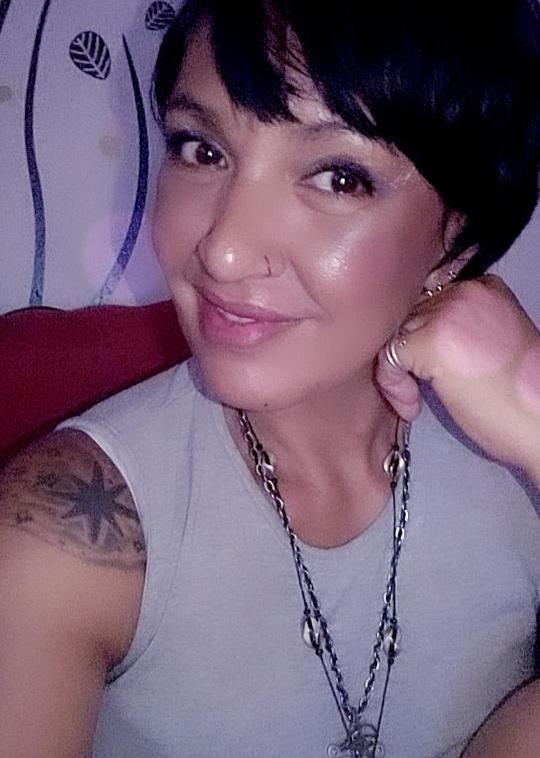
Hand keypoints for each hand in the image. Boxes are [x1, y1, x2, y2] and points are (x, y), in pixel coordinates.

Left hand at [376, 274, 539, 479]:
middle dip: (405, 353)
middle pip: (406, 314)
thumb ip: (455, 327)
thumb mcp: (488, 342)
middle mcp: (465, 292)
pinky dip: (391, 384)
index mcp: (483, 288)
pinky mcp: (433, 342)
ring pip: (394, 333)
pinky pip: (388, 356)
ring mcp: (448, 314)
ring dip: (396, 371)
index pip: (425, 298)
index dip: (418, 334)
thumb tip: (411, 333)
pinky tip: (412, 405)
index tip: (425, 368)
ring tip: (415, 399)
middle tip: (415, 387)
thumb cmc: (518, 394)